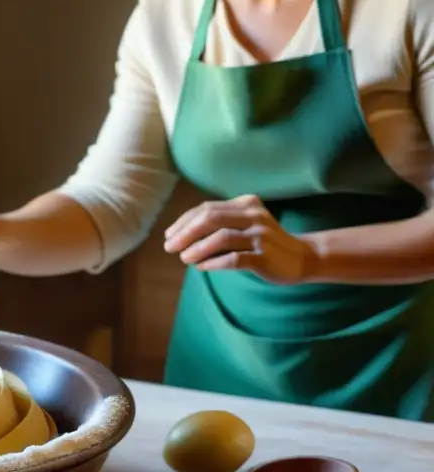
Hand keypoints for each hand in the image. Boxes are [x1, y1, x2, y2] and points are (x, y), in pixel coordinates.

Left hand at [163, 195, 318, 284]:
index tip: (169, 236)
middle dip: (185, 233)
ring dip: (197, 249)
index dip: (183, 222)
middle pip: (211, 218)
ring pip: (221, 238)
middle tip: (169, 247)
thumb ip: (218, 224)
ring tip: (184, 258)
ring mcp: (261, 236)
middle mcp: (253, 215)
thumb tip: (179, 236)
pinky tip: (201, 268)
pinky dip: (213, 263)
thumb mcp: (244, 225)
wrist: (302, 258)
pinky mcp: (265, 256)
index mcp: (246, 204)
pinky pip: (233, 259)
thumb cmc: (264, 242)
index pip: (207, 209)